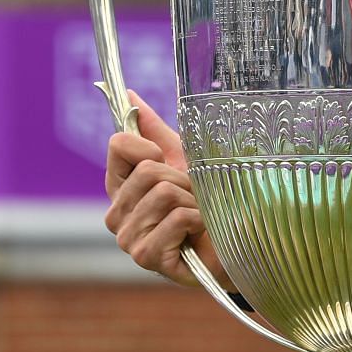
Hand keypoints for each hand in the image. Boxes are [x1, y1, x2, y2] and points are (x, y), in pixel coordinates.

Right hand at [104, 91, 226, 287]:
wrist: (234, 241)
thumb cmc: (207, 201)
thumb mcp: (182, 157)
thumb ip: (153, 129)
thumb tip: (129, 94)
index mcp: (119, 187)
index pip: (119, 144)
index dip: (150, 147)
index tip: (168, 162)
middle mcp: (116, 213)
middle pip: (147, 170)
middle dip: (183, 179)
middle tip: (192, 198)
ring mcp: (128, 238)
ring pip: (164, 193)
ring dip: (194, 202)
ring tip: (197, 217)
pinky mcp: (147, 256)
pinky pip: (177, 217)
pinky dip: (199, 221)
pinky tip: (197, 235)